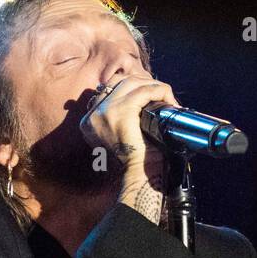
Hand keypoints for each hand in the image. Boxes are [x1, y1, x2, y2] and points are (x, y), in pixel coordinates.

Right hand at [79, 75, 175, 220]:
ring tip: (166, 96)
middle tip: (161, 94)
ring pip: (132, 82)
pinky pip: (143, 91)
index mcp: (88, 121)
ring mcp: (104, 112)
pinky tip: (168, 98)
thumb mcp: (120, 136)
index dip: (131, 87)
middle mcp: (92, 115)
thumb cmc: (135, 159)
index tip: (148, 95)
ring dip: (153, 86)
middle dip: (143, 83)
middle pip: (119, 82)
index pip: (108, 90)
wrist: (138, 175)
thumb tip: (137, 99)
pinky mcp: (121, 112)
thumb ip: (119, 118)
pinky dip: (159, 91)